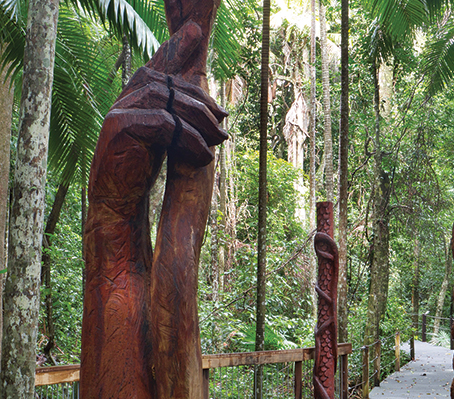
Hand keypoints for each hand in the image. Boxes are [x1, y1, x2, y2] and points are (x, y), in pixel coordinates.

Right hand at [94, 21, 226, 189]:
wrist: (118, 202)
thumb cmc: (142, 170)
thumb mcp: (165, 139)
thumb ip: (179, 118)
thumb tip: (216, 110)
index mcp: (133, 99)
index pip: (156, 67)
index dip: (175, 48)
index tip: (195, 32)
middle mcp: (123, 99)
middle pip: (167, 82)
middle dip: (201, 99)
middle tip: (225, 118)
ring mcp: (118, 111)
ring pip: (168, 100)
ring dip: (201, 120)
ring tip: (220, 140)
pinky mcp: (120, 129)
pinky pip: (165, 124)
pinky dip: (190, 140)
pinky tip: (204, 157)